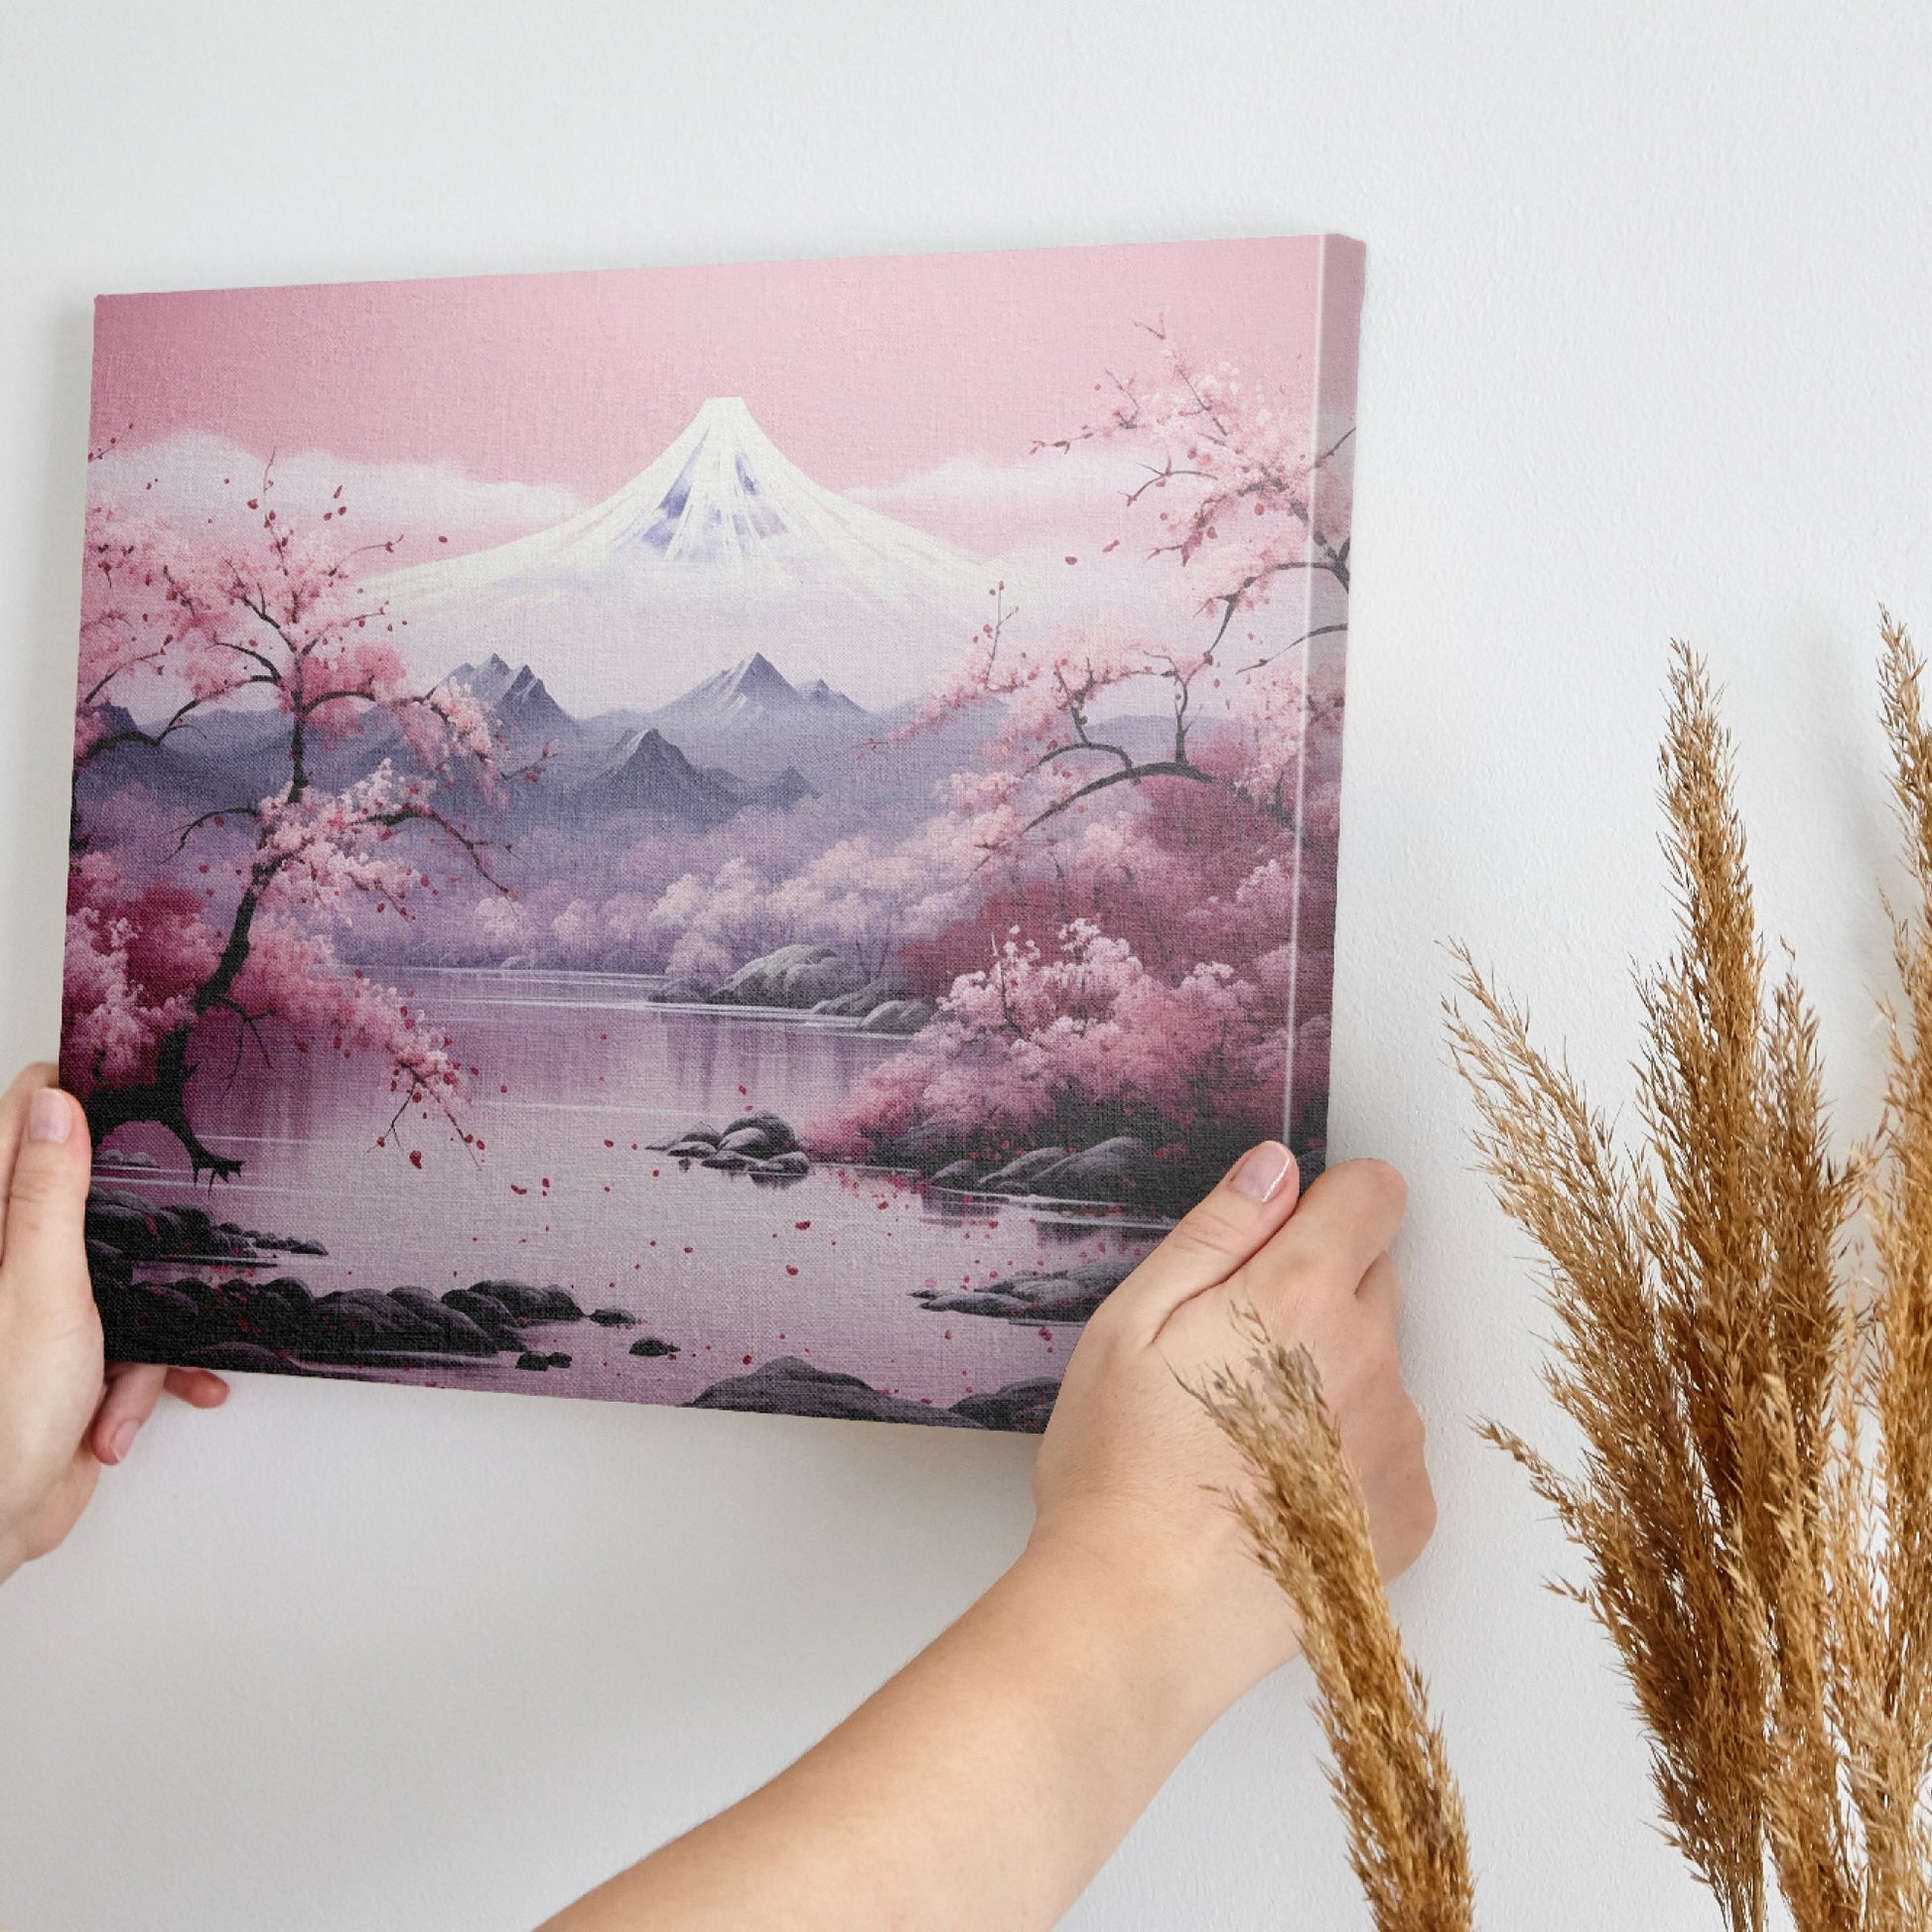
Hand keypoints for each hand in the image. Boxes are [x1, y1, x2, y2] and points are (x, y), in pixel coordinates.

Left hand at [0, 1064, 227, 1583]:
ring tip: (132, 1369)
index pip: (23, 1121)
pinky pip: (134, 1340)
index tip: (130, 1086)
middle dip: (141, 1223)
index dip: (74, 1098)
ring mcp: (43, 1306)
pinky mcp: (74, 1354)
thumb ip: (48, 1196)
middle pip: (89, 1194)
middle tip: (172, 1221)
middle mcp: (13, 1259)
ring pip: (126, 1272)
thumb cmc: (1, 1417)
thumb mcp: (40, 1289)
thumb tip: (54, 1105)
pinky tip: (130, 1411)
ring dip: (148, 1326)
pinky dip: (145, 1377)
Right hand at [545, 1143, 1435, 1931]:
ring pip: (1380, 1366)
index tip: (1285, 1234)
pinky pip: (1390, 1448)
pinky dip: (1349, 1455)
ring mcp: (1398, 1441)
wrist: (1144, 1617)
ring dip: (1333, 1376)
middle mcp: (1371, 1359)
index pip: (1374, 1195)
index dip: (1330, 1201)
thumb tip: (1276, 1170)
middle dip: (1318, 1291)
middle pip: (1376, 1278)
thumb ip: (1215, 1233)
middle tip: (1233, 1351)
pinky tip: (1278, 1489)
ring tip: (1246, 1436)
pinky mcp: (1407, 1513)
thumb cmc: (1121, 1470)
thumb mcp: (1131, 1323)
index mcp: (1300, 1297)